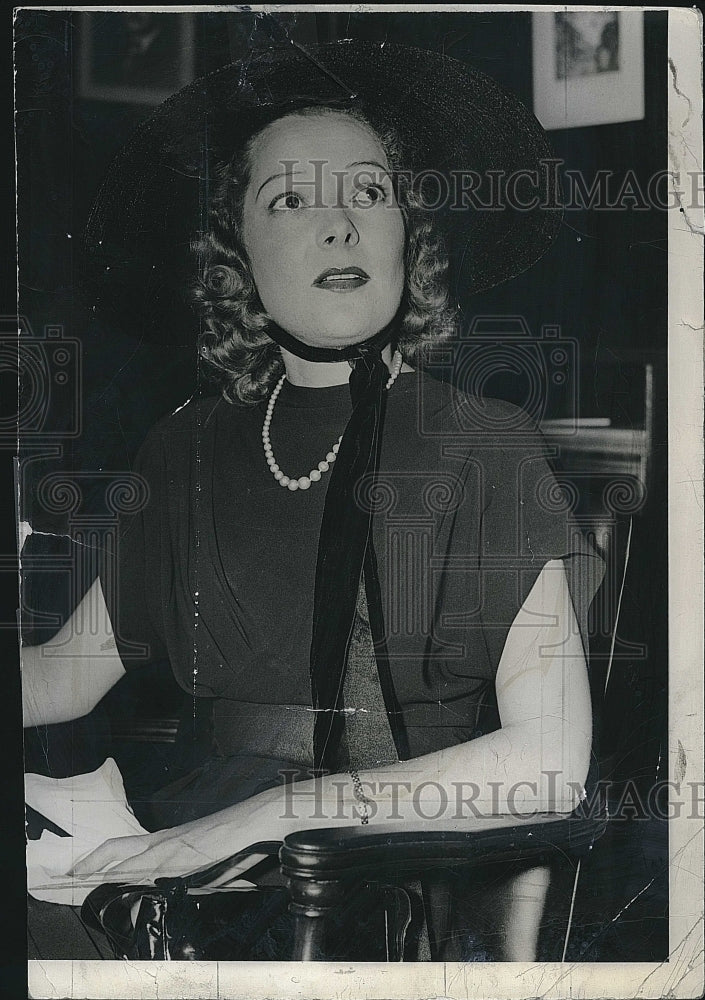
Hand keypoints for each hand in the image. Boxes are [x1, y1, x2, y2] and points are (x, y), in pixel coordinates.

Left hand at [70, 785, 287, 880]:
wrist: (254, 821)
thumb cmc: (234, 839)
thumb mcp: (202, 858)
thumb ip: (183, 871)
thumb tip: (167, 886)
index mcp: (167, 842)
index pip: (125, 850)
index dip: (100, 859)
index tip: (80, 869)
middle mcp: (164, 841)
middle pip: (116, 849)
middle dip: (90, 863)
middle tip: (67, 875)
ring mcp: (171, 846)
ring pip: (125, 857)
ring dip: (100, 869)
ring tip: (78, 877)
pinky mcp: (181, 853)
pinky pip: (146, 863)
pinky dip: (127, 871)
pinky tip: (116, 878)